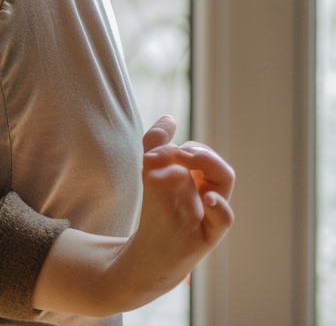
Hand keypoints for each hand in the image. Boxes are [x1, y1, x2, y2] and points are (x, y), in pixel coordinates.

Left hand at [31, 115, 233, 316]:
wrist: (146, 254)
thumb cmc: (155, 212)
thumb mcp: (150, 173)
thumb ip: (156, 143)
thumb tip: (170, 118)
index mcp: (199, 180)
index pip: (204, 154)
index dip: (185, 148)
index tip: (161, 151)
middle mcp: (210, 195)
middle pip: (220, 166)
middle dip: (201, 153)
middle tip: (179, 153)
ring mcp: (211, 215)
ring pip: (225, 184)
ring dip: (208, 166)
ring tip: (186, 162)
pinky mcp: (208, 235)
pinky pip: (225, 220)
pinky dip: (220, 206)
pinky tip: (206, 198)